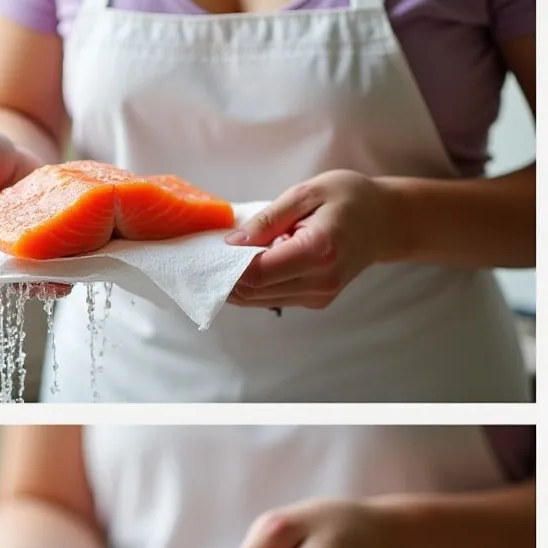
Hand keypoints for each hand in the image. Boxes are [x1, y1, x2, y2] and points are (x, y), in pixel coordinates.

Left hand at [226, 170, 393, 310]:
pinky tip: (255, 264)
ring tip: (233, 257)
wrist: (384, 222)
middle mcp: (320, 281)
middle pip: (255, 292)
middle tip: (216, 253)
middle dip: (229, 276)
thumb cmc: (349, 199)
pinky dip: (256, 285)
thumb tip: (232, 244)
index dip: (229, 266)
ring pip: (260, 300)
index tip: (216, 248)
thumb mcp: (307, 192)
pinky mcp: (315, 302)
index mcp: (319, 251)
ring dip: (240, 283)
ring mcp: (318, 296)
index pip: (258, 273)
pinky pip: (273, 298)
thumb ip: (268, 219)